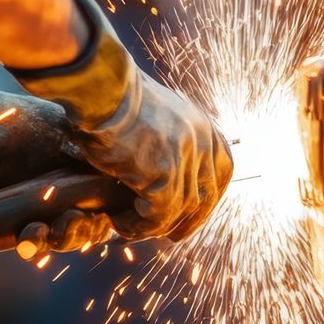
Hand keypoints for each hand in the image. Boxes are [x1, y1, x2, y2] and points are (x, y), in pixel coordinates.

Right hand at [11, 0, 231, 240]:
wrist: (99, 87)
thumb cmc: (111, 95)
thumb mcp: (152, 111)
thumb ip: (165, 135)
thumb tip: (156, 161)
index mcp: (202, 124)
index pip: (223, 168)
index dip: (210, 195)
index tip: (195, 211)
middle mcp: (201, 142)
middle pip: (207, 195)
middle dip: (191, 220)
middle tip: (172, 236)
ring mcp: (186, 160)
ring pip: (179, 211)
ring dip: (154, 225)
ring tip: (126, 224)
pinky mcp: (165, 177)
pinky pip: (157, 217)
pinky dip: (137, 226)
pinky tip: (118, 222)